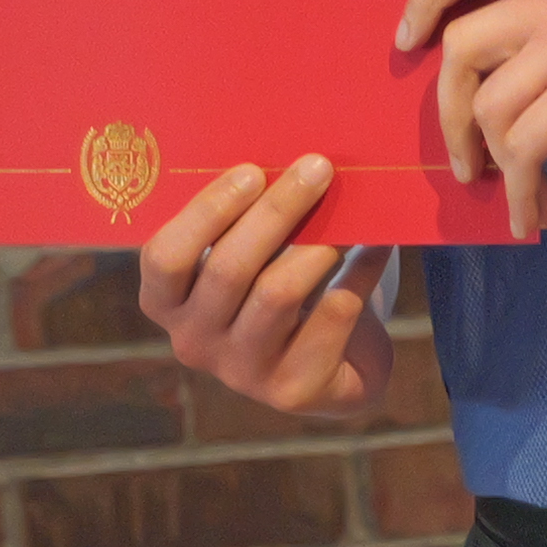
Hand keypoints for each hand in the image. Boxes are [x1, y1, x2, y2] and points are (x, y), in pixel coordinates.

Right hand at [141, 152, 401, 418]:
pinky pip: (331, 317)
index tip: (253, 170)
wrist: (331, 364)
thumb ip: (245, 220)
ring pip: (278, 294)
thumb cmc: (277, 285)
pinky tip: (380, 245)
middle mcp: (193, 343)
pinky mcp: (294, 390)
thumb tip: (290, 156)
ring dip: (318, 244)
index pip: (165, 258)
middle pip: (229, 270)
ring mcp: (242, 373)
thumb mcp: (247, 257)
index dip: (206, 212)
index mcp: (166, 303)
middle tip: (318, 168)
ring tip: (350, 209)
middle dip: (276, 212)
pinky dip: (359, 273)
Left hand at [398, 0, 546, 252]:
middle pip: (462, 41)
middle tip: (466, 158)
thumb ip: (532, 43)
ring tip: (523, 190)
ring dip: (495, 162)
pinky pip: (518, 147)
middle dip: (452, 112)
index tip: (410, 42)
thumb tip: (451, 67)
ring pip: (487, 103)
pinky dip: (519, 191)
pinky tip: (536, 210)